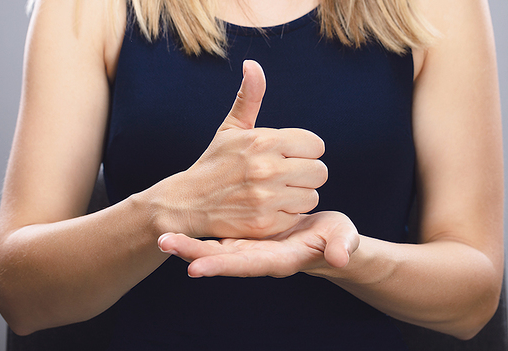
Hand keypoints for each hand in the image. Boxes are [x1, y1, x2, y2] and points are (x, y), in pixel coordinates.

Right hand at [151, 60, 327, 237]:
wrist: (187, 202)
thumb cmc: (215, 162)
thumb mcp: (230, 128)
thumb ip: (249, 97)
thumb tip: (252, 64)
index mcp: (263, 140)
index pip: (316, 145)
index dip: (304, 151)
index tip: (288, 156)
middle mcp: (267, 168)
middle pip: (320, 172)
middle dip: (305, 174)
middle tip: (285, 176)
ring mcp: (266, 198)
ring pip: (312, 196)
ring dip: (298, 196)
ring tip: (276, 193)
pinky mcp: (265, 223)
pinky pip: (297, 217)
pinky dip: (286, 215)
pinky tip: (269, 209)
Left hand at [157, 211, 359, 277]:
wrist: (327, 238)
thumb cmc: (337, 241)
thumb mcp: (341, 242)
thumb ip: (340, 248)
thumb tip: (340, 258)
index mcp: (277, 259)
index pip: (246, 264)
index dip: (221, 266)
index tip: (195, 269)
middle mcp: (257, 255)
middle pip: (221, 258)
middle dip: (192, 253)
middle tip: (163, 243)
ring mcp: (249, 244)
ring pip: (215, 246)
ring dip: (189, 243)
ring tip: (161, 235)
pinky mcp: (247, 231)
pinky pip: (221, 232)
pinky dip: (202, 229)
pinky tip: (182, 220)